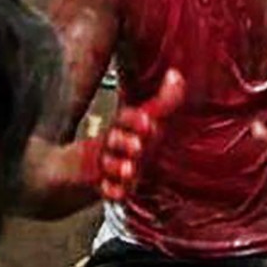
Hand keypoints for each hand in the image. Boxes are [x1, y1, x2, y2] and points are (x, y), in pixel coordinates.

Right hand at [88, 69, 185, 201]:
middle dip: (125, 142)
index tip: (147, 122)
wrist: (91, 168)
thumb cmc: (128, 140)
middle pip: (115, 140)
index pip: (125, 118)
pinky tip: (119, 193)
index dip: (134, 119)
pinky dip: (112, 191)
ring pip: (109, 164)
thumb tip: (176, 74)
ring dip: (118, 167)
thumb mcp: (146, 119)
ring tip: (129, 170)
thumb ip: (164, 100)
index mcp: (123, 125)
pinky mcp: (104, 185)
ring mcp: (107, 164)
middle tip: (138, 146)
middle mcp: (113, 143)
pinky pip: (106, 189)